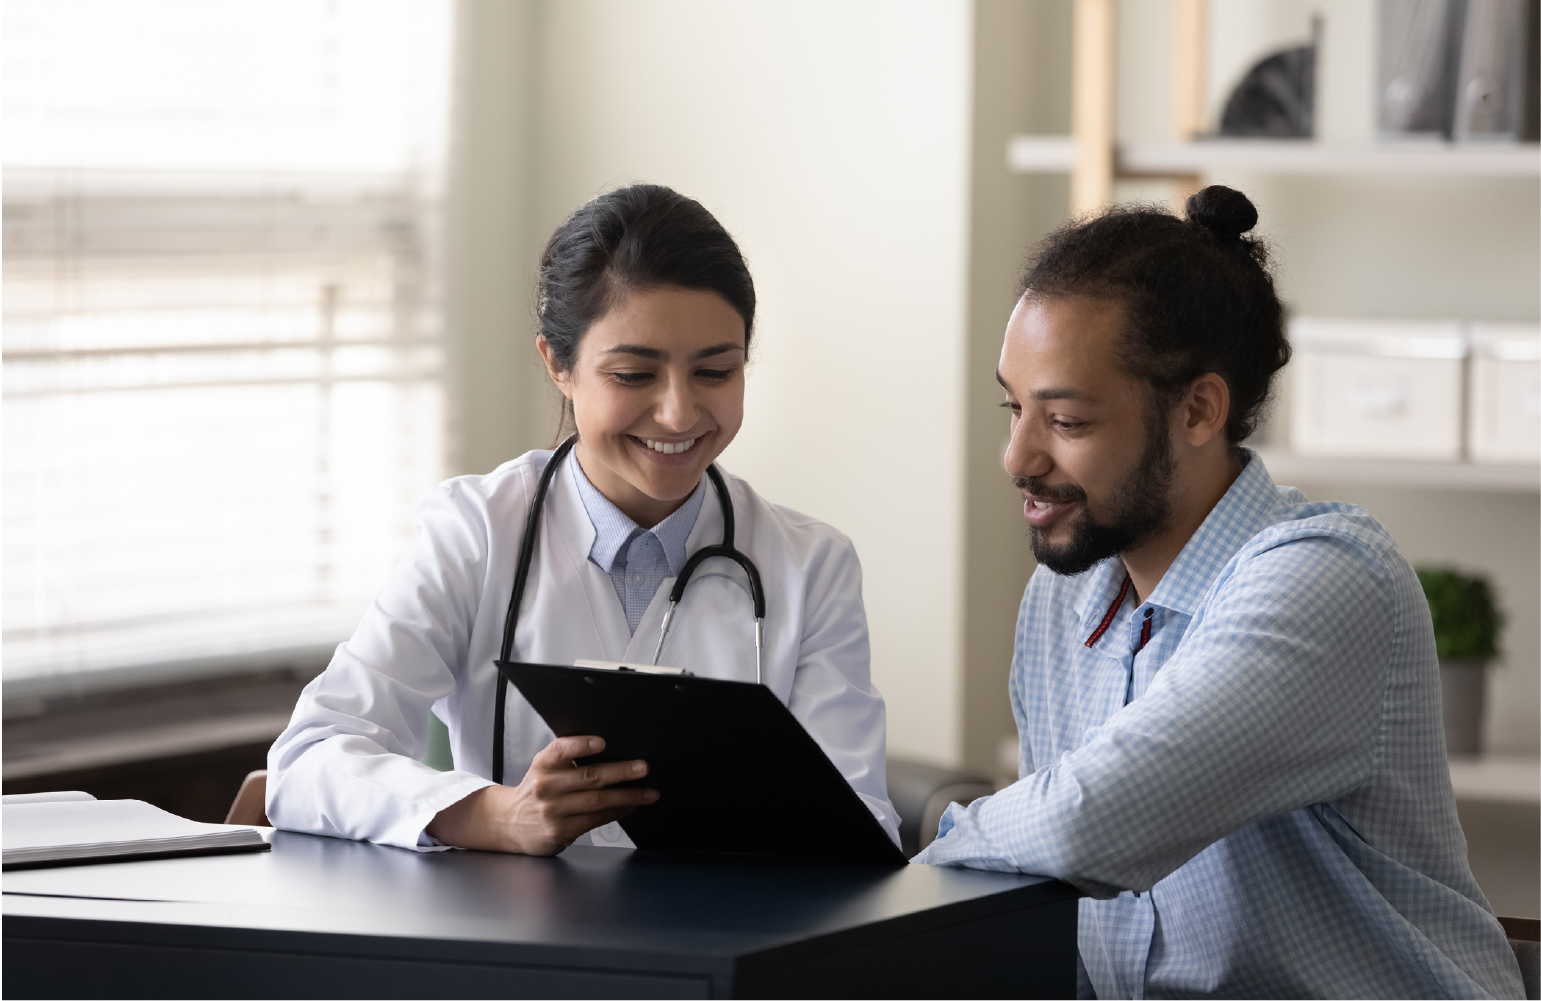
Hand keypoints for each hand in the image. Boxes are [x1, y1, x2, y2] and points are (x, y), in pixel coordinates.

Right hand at [425, 736, 657, 854]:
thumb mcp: (543, 768)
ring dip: (627, 796)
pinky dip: (616, 812)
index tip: (601, 742)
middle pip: (589, 777)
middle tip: (643, 768)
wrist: (509, 823)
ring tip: (648, 793)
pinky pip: (595, 820)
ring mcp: (553, 811)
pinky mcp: (560, 831)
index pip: (561, 750)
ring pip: (597, 801)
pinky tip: (629, 807)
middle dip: (621, 772)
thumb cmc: (535, 791)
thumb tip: (611, 752)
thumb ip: (567, 759)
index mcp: (543, 764)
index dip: (581, 745)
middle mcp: (545, 786)